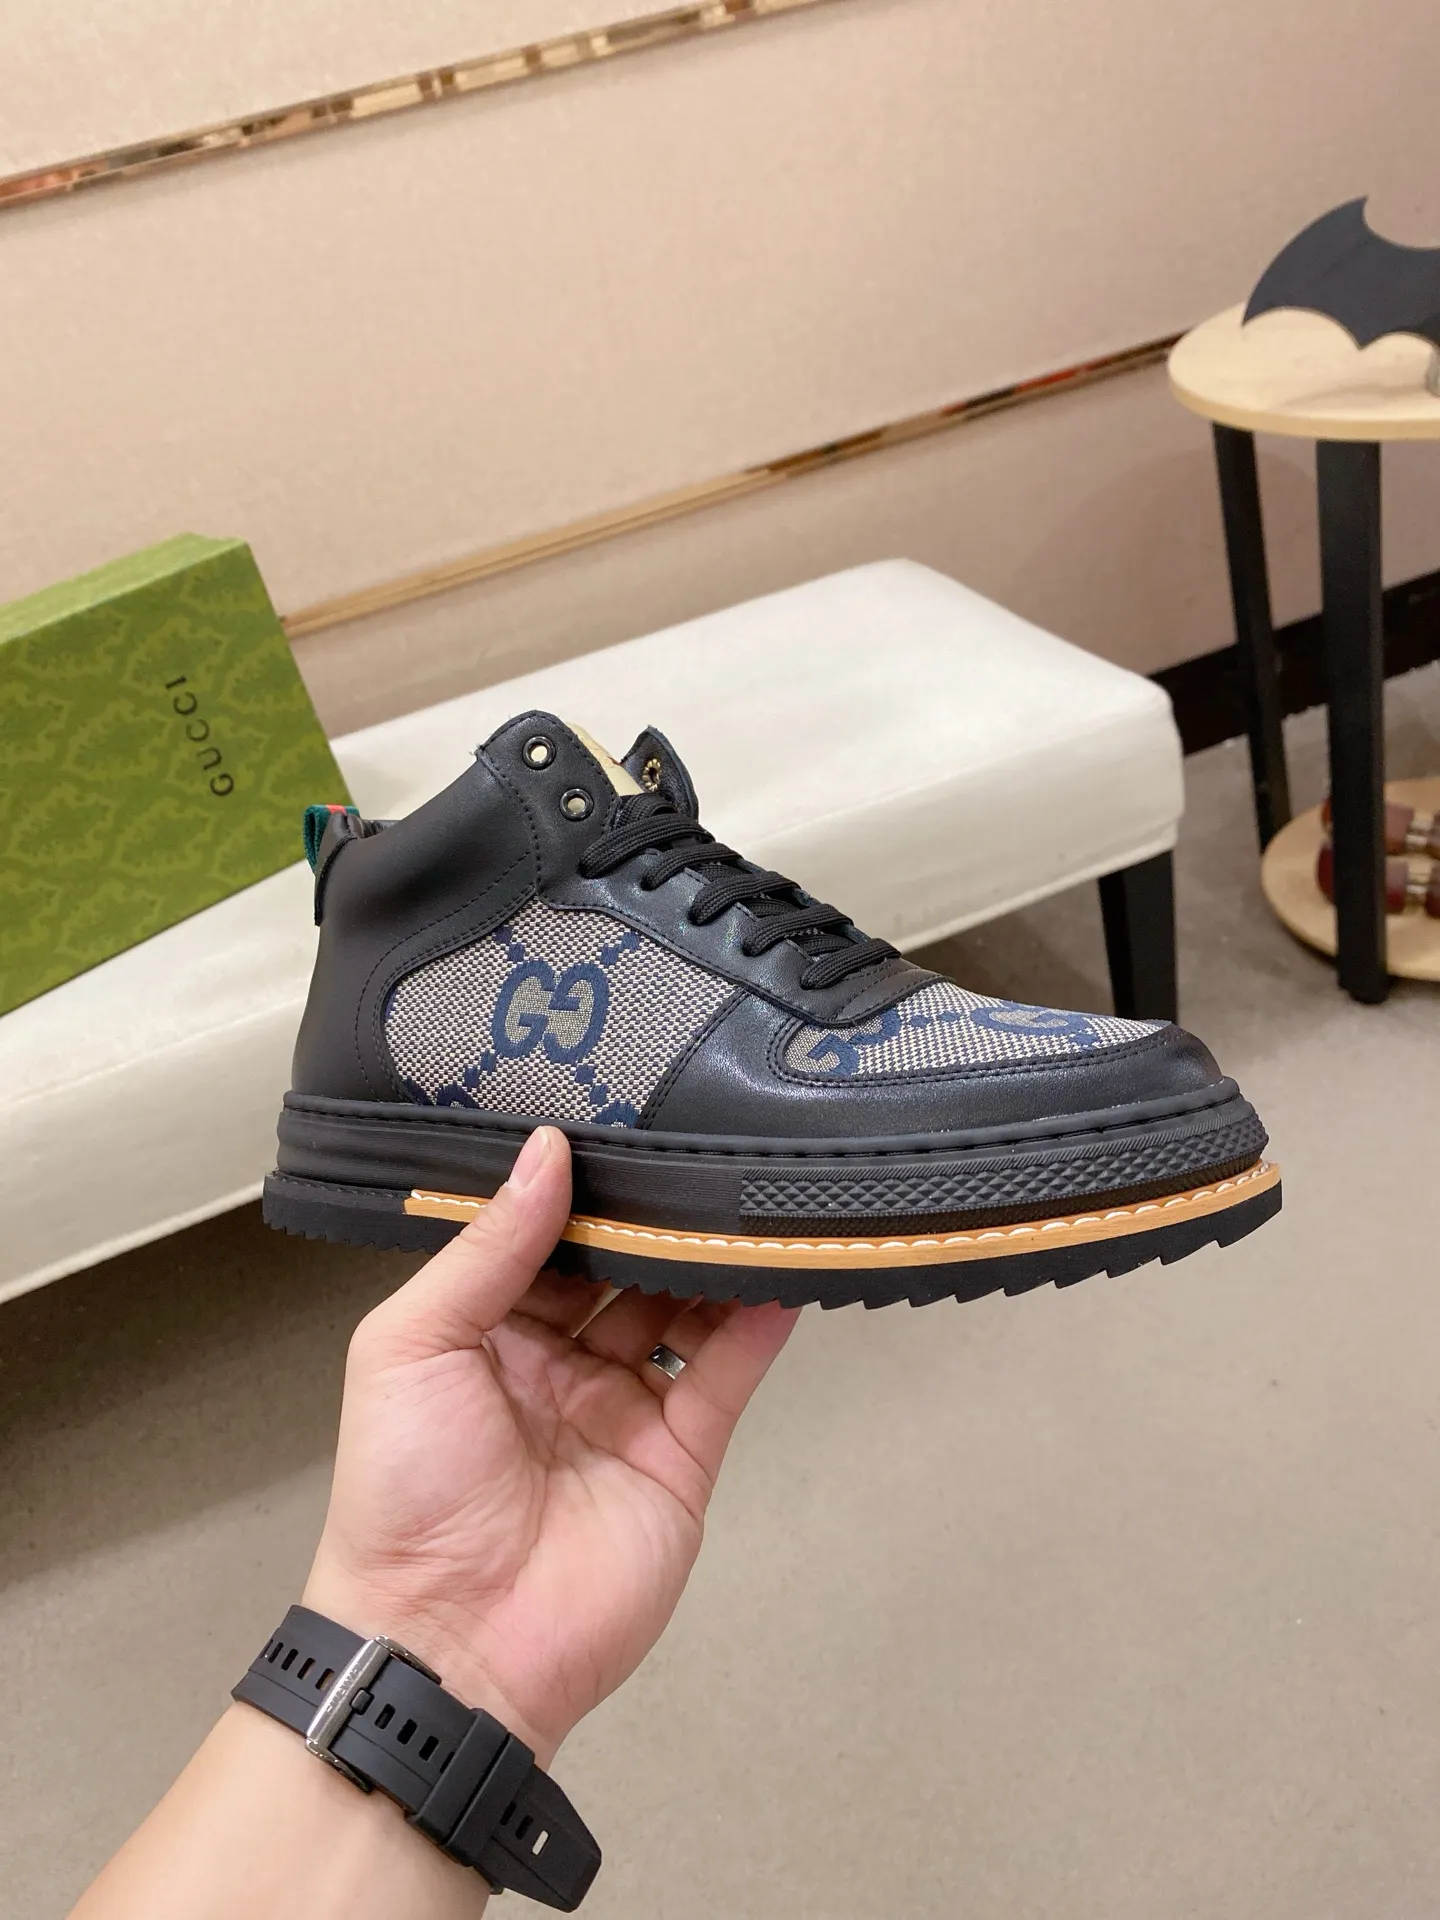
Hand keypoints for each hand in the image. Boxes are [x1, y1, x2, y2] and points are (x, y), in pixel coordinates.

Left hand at [303, 1126, 797, 1765]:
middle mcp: (557, 1363)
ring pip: (680, 1310)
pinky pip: (724, 1375)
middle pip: (621, 1268)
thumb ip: (486, 1249)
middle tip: (695, 1147)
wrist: (449, 1644)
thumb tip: (546, 1152)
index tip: (619, 1123)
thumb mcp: (411, 1346)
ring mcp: (621, 1409)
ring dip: (710, 1258)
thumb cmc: (402, 1493)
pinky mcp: (679, 1455)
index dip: (577, 1189)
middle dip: (654, 1215)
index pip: (543, 1239)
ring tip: (745, 1195)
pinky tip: (778, 1271)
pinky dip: (754, 1324)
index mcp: (484, 1332)